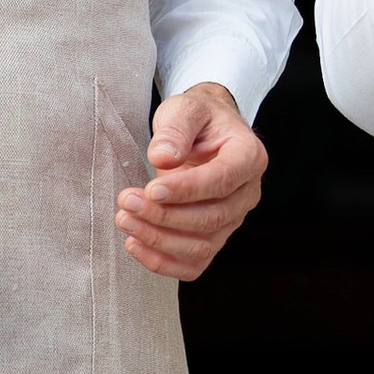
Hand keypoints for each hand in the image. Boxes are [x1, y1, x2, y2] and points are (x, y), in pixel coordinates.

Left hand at [118, 82, 265, 279]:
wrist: (203, 133)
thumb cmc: (197, 119)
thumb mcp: (186, 109)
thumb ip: (175, 130)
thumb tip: (163, 157)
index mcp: (248, 157)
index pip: (221, 181)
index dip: (186, 190)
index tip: (151, 189)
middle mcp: (247, 193)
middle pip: (211, 219)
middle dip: (165, 216)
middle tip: (128, 201)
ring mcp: (233, 219)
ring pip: (202, 246)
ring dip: (159, 240)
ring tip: (124, 219)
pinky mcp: (214, 237)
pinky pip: (194, 263)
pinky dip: (163, 262)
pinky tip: (134, 244)